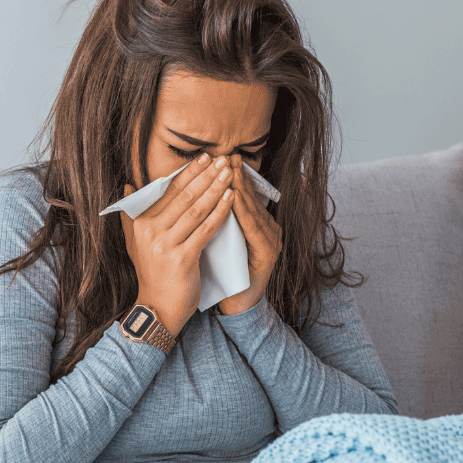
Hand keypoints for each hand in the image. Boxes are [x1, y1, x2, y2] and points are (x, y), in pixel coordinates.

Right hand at [118, 153, 233, 335]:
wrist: (158, 308)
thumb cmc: (153, 275)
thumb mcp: (136, 243)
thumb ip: (131, 215)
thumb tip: (127, 186)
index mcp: (142, 223)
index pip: (168, 190)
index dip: (189, 172)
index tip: (205, 157)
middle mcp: (151, 231)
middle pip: (184, 196)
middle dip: (206, 175)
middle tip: (223, 158)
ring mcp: (166, 244)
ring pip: (196, 209)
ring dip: (215, 188)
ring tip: (230, 174)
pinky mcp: (182, 258)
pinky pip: (206, 229)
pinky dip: (220, 212)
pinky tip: (231, 198)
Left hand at [217, 166, 280, 316]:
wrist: (233, 306)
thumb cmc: (221, 273)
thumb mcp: (215, 240)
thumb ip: (210, 219)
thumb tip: (191, 195)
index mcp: (254, 225)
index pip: (242, 196)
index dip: (230, 176)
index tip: (217, 158)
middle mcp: (267, 229)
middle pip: (251, 199)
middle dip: (237, 176)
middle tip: (227, 156)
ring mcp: (271, 241)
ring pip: (254, 210)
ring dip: (242, 189)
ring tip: (230, 171)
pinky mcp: (268, 254)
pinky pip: (255, 229)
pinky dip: (245, 212)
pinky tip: (236, 199)